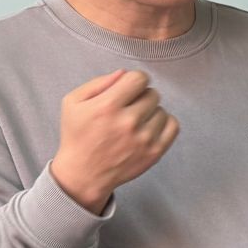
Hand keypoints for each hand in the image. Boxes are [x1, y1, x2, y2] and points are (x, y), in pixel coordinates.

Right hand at [51, 69, 177, 211]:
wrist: (84, 173)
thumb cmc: (78, 135)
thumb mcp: (73, 102)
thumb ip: (98, 82)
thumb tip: (124, 73)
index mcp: (108, 106)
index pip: (139, 78)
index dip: (134, 80)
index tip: (129, 88)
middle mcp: (128, 122)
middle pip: (152, 93)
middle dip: (141, 96)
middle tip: (129, 107)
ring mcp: (144, 138)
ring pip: (162, 109)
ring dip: (151, 112)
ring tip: (136, 120)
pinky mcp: (155, 152)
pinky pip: (173, 126)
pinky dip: (164, 123)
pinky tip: (150, 127)